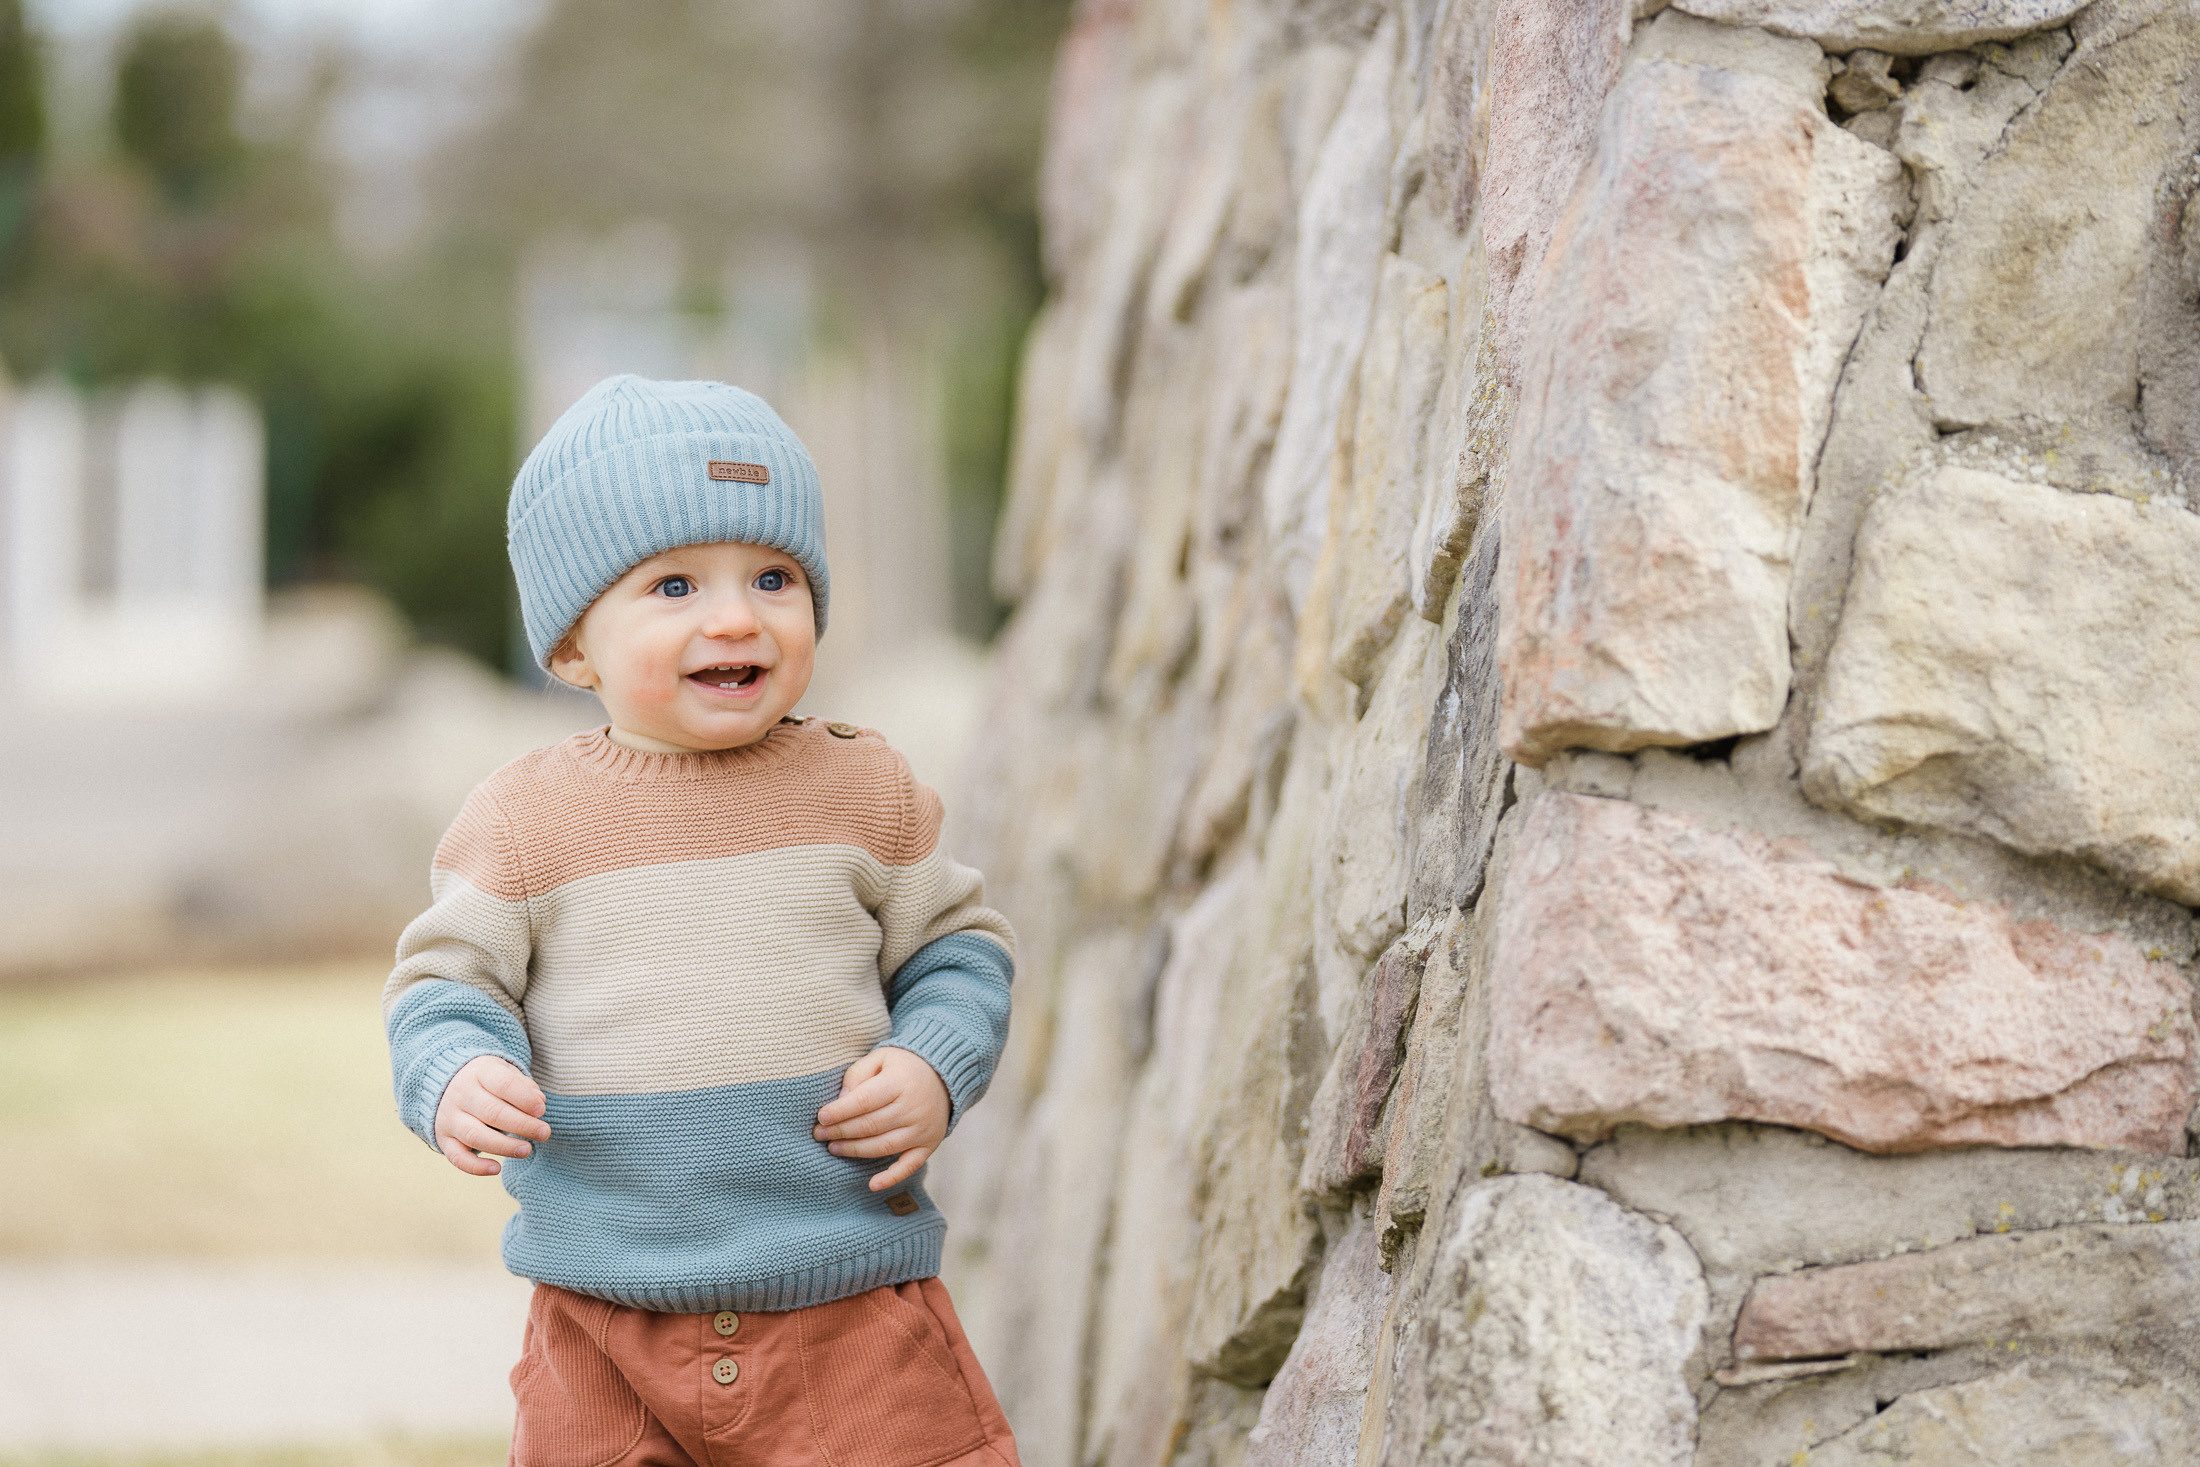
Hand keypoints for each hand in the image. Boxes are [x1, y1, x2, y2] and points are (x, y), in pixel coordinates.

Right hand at [434, 1055, 550, 1175]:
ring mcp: (450, 1118)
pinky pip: (457, 1157)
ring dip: (504, 1147)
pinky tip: (497, 1169)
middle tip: (544, 1133)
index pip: (503, 1084)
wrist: (446, 1085)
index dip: (524, 1098)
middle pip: (492, 1112)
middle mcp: (461, 1095)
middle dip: (522, 1125)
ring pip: (475, 1136)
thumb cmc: (488, 1081)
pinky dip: (475, 1167)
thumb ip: (524, 1086)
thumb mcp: (506, 1073)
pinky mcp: (444, 1139)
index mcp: (480, 1073)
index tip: (541, 1110)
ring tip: (527, 1150)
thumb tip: (539, 1102)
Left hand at [814, 1046, 949, 1191]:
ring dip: (855, 1150)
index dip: (840, 1111)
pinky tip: (873, 1184)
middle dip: (841, 1131)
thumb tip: (840, 1101)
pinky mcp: (928, 1144)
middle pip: (870, 1125)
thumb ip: (858, 1075)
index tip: (821, 1117)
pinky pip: (910, 1165)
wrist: (944, 1075)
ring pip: (883, 1146)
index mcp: (899, 1082)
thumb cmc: (903, 1066)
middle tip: (819, 1134)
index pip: (864, 1100)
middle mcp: (913, 1107)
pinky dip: (892, 1177)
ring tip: (833, 1148)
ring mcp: (922, 1129)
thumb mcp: (881, 1058)